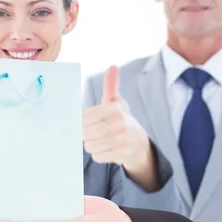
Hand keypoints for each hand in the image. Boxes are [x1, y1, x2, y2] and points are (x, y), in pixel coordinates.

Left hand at [83, 66, 158, 189]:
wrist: (139, 143)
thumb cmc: (121, 120)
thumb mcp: (116, 102)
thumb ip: (111, 86)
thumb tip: (113, 66)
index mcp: (114, 109)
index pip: (83, 118)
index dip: (82, 123)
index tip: (87, 123)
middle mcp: (119, 123)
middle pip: (85, 133)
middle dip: (87, 135)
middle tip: (95, 133)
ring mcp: (122, 139)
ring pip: (90, 145)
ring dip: (92, 145)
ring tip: (101, 141)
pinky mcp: (122, 154)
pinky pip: (97, 156)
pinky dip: (99, 154)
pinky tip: (107, 149)